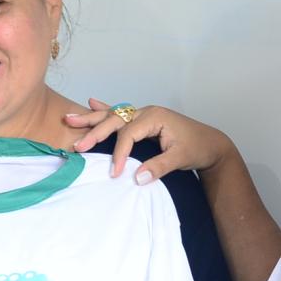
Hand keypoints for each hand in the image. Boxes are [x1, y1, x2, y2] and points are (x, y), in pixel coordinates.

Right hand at [63, 99, 236, 183]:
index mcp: (155, 117)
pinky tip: (91, 102)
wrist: (210, 143)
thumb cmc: (197, 148)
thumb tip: (137, 177)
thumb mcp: (181, 158)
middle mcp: (146, 112)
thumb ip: (159, 166)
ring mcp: (144, 114)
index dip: (120, 154)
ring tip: (69, 118)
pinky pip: (120, 113)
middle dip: (95, 132)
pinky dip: (105, 109)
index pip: (129, 134)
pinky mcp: (143, 120)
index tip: (115, 172)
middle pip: (115, 120)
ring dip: (91, 118)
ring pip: (113, 115)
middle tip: (78, 146)